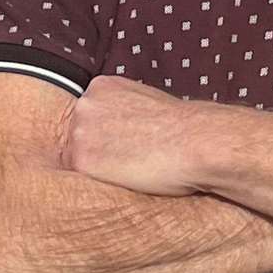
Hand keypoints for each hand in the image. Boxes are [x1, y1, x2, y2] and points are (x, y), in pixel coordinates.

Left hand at [62, 77, 203, 196]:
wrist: (196, 142)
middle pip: (76, 137)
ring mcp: (79, 131)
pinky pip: (81, 181)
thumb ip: (122, 109)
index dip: (105, 137)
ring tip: (131, 170)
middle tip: (130, 159)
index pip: (88, 118)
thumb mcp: (146, 101)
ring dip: (98, 170)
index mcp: (100, 86)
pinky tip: (126, 179)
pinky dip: (101, 185)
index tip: (125, 145)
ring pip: (76, 160)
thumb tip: (117, 127)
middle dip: (98, 151)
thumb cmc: (182, 127)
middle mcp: (84, 104)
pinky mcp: (81, 160)